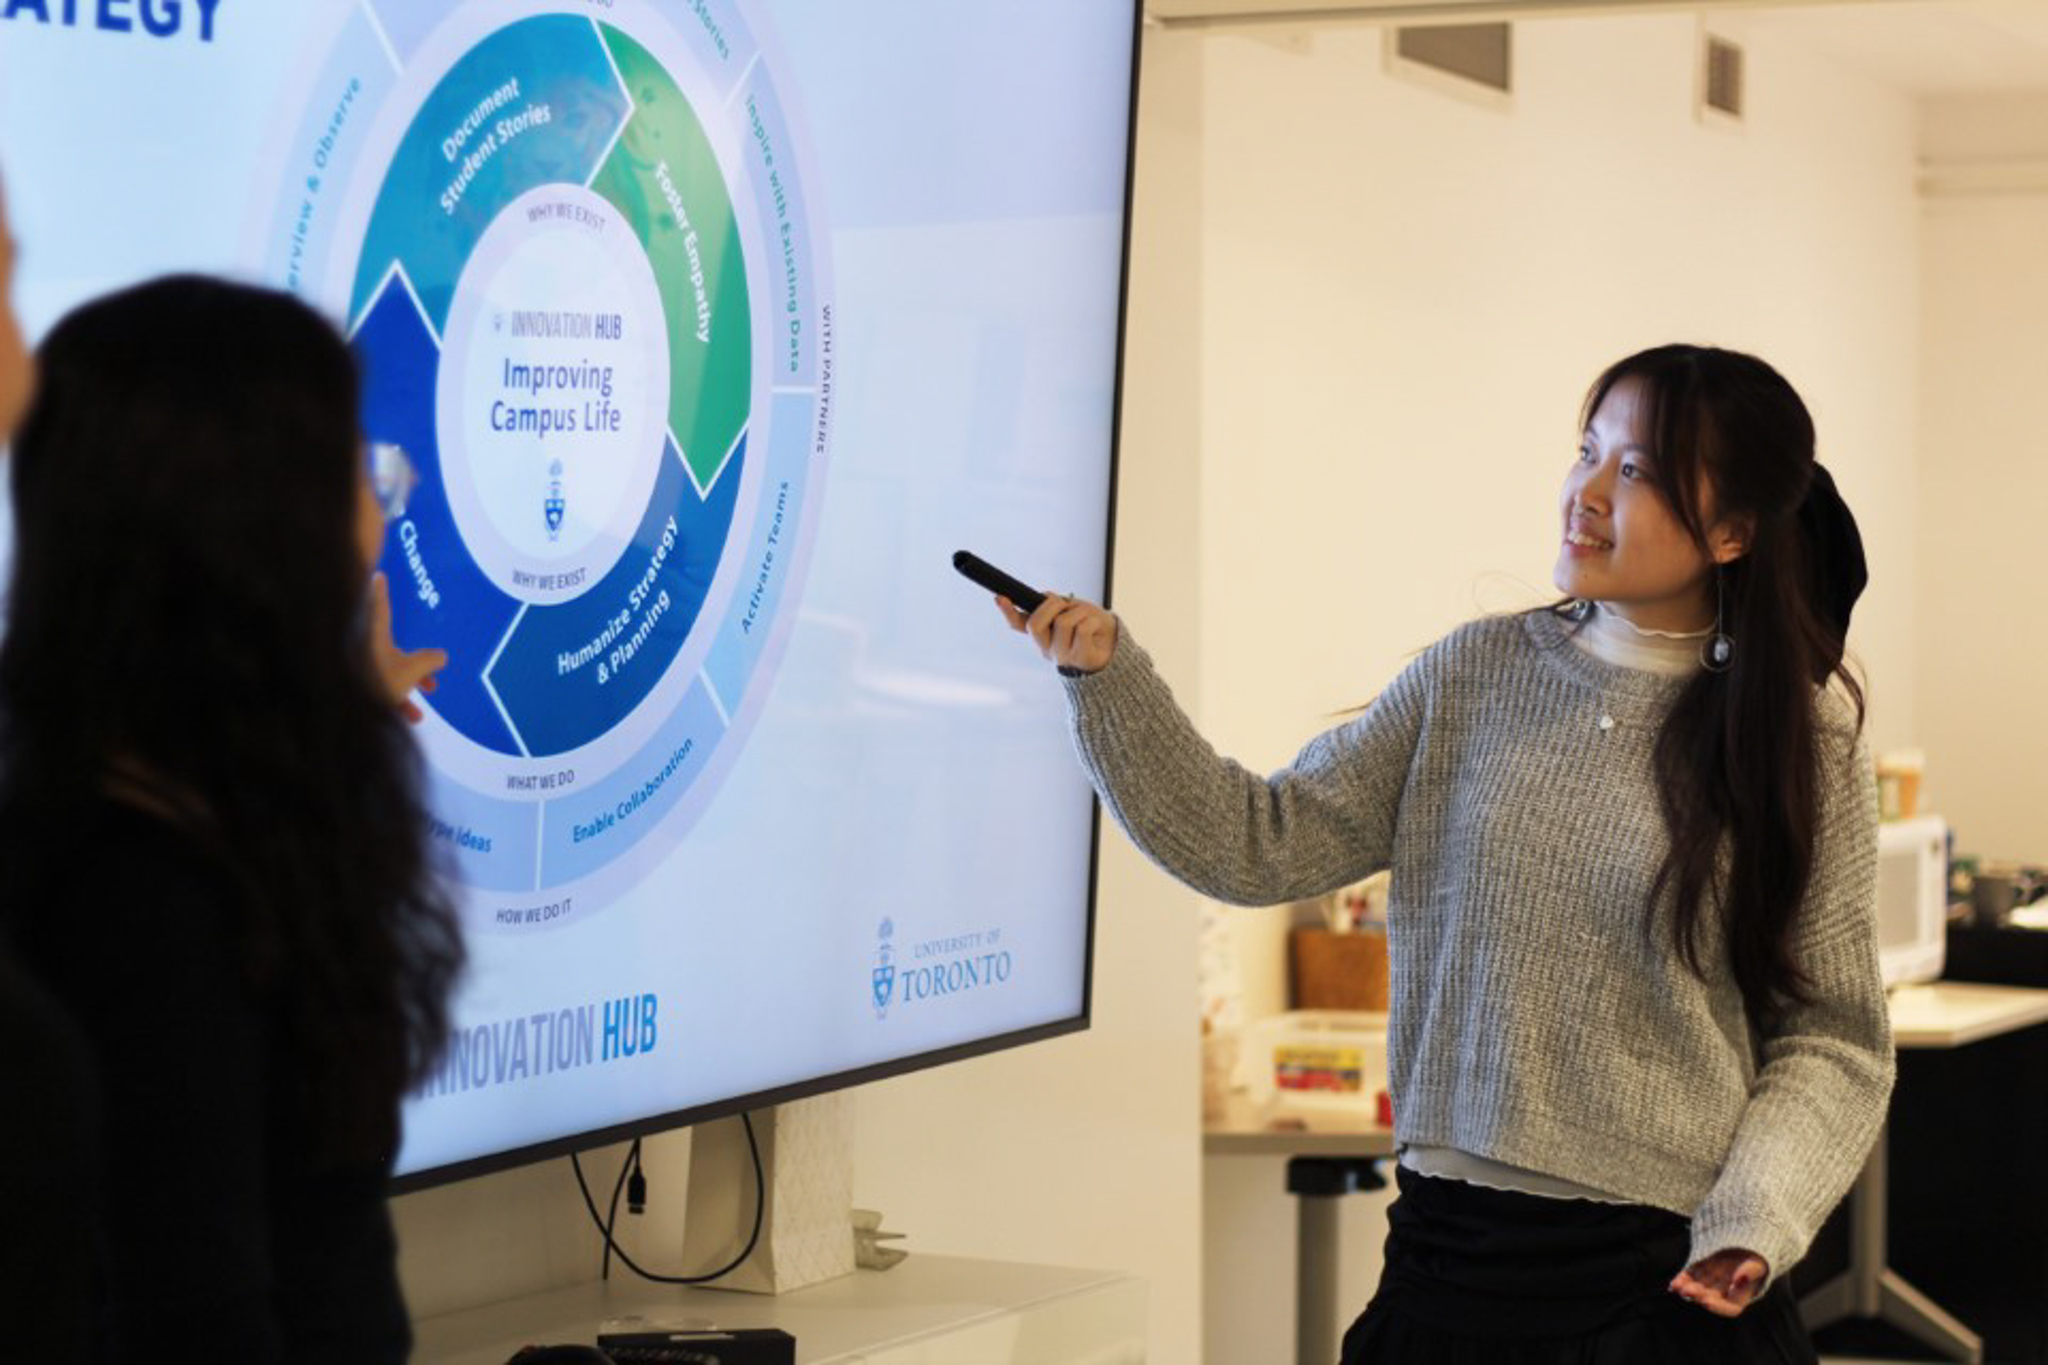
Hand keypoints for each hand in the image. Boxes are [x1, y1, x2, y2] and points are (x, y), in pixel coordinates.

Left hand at [367, 571, 447, 723]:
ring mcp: (360, 669)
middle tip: (432, 679)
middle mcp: (365, 649)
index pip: (381, 608)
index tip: (378, 574)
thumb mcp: (413, 669)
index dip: (382, 592)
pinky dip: (397, 702)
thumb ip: (430, 660)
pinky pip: (381, 691)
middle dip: (417, 666)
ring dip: (411, 687)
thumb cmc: (380, 680)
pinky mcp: (357, 688)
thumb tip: (442, 656)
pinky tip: (412, 718)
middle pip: (394, 650)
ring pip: (389, 673)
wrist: (349, 710)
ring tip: (425, 701)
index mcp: (375, 637)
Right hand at [995, 592, 1116, 673]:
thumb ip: (1056, 605)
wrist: (1115, 646)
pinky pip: (1083, 628)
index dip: (1008, 612)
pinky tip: (1095, 628)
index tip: (999, 597)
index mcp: (1042, 635)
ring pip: (1063, 622)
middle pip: (1035, 623)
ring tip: (1086, 617)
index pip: (1019, 624)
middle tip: (1065, 604)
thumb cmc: (1091, 626)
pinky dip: (1091, 620)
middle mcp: (1047, 648)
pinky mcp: (1081, 658)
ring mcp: (1063, 656)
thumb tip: (1044, 597)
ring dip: (1079, 612)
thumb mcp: (1072, 609)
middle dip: (1052, 605)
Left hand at [1669, 1249, 1767, 1317]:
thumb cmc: (1759, 1249)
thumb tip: (1739, 1280)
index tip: (1706, 1301)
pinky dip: (1682, 1279)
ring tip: (1677, 1287)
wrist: (1751, 1231)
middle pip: (1711, 1297)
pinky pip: (1691, 1275)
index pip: (1731, 1307)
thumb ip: (1751, 1270)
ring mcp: (1714, 1277)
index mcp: (1744, 1292)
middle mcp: (1727, 1287)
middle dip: (1698, 1295)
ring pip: (1698, 1286)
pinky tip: (1673, 1285)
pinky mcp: (1704, 1266)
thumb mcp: (1761, 1258)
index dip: (1718, 1306)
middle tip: (1687, 1291)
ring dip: (1687, 1288)